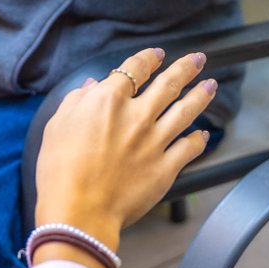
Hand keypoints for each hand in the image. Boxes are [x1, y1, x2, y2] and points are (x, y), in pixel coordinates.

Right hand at [33, 49, 216, 257]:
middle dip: (186, 67)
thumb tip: (91, 85)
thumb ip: (77, 100)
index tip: (156, 55)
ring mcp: (155, 142)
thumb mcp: (57, 126)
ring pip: (186, 110)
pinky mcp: (166, 168)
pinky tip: (203, 134)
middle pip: (169, 84)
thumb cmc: (60, 170)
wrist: (79, 212)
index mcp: (108, 101)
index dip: (148, 58)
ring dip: (201, 95)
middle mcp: (137, 116)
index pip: (134, 69)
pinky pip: (189, 148)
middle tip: (198, 59)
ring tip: (211, 84)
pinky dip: (198, 139)